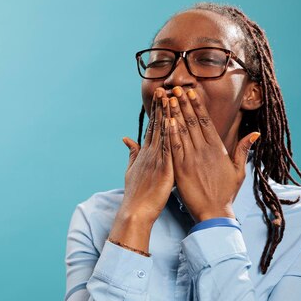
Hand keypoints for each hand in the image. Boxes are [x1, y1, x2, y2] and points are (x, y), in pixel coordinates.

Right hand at [120, 88, 173, 223]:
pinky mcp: (163, 169)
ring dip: (166, 115)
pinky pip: (168, 149)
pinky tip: (173, 122)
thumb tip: (127, 139)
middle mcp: (150, 153)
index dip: (156, 112)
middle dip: (161, 108)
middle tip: (164, 89)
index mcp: (145, 153)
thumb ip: (132, 153)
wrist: (135, 211)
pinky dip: (170, 135)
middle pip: (157, 126)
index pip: (152, 128)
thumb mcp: (131, 171)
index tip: (160, 97)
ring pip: (163, 133)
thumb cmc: (137, 194)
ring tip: (170, 99)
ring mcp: (156, 160)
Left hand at [168, 86, 259, 222]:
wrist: (214, 212)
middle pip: (193, 122)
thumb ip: (243, 150)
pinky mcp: (181, 169)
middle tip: (176, 88)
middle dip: (183, 104)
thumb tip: (255, 133)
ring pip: (182, 131)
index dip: (198, 105)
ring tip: (168, 98)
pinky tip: (166, 120)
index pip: (206, 122)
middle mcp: (205, 151)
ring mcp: (192, 159)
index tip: (191, 92)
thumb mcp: (239, 170)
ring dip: (175, 113)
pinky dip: (170, 133)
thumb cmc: (226, 193)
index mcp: (218, 149)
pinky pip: (175, 147)